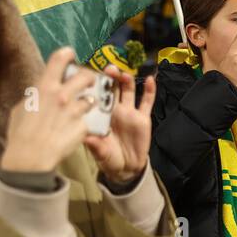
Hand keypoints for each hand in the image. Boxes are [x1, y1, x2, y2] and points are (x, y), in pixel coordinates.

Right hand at [0, 48, 98, 173]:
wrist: (31, 157)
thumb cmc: (20, 133)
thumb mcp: (22, 108)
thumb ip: (35, 96)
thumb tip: (39, 91)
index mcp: (44, 88)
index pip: (59, 60)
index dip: (67, 54)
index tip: (71, 54)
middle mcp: (62, 95)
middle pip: (86, 76)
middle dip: (89, 78)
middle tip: (88, 82)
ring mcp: (75, 110)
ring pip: (92, 99)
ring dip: (89, 102)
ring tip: (84, 108)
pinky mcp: (84, 125)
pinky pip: (89, 120)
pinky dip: (86, 123)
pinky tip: (78, 129)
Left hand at [84, 65, 155, 185]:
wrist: (127, 167)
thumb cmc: (108, 158)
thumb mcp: (99, 153)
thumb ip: (94, 145)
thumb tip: (86, 137)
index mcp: (99, 115)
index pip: (95, 96)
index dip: (93, 85)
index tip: (90, 75)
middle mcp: (113, 110)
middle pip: (111, 89)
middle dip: (110, 77)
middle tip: (108, 68)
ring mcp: (129, 112)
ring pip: (128, 91)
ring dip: (126, 80)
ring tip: (125, 73)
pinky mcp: (143, 117)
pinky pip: (147, 101)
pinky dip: (149, 90)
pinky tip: (150, 80)